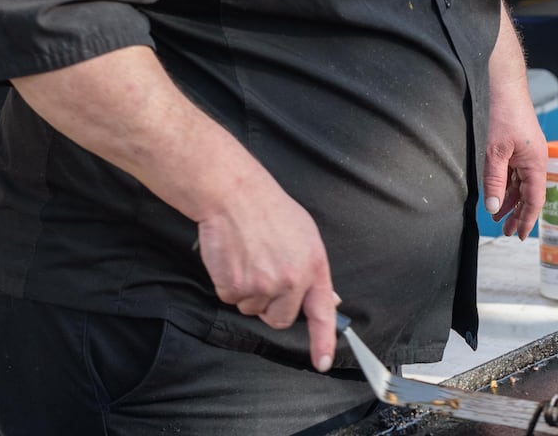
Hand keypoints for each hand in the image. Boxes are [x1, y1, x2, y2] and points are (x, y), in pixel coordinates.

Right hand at [195, 174, 338, 372]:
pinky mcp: (235, 286)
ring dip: (248, 291)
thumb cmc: (269, 209)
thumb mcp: (306, 234)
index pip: (322, 312)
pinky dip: (229, 284)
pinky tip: (234, 259)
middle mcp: (291, 280)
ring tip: (249, 257)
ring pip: (253, 309)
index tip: (321, 361)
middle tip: (264, 273)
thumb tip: (328, 299)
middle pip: (280, 318)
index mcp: (313, 266)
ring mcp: (262, 285)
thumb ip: (314, 270)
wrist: (234, 195)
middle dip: (271, 305)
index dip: (322, 342)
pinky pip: (231, 299)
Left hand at [481, 85, 548, 239]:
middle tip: (505, 232)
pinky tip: (498, 195)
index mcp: (536, 164)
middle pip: (528, 195)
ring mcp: (528, 155)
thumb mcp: (495, 152)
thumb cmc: (504, 115)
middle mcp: (535, 162)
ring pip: (520, 185)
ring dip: (510, 201)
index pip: (534, 200)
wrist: (506, 88)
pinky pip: (515, 173)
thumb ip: (495, 181)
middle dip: (517, 215)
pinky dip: (507, 186)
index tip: (518, 236)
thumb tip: (493, 208)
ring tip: (497, 218)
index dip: (527, 220)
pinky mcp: (520, 149)